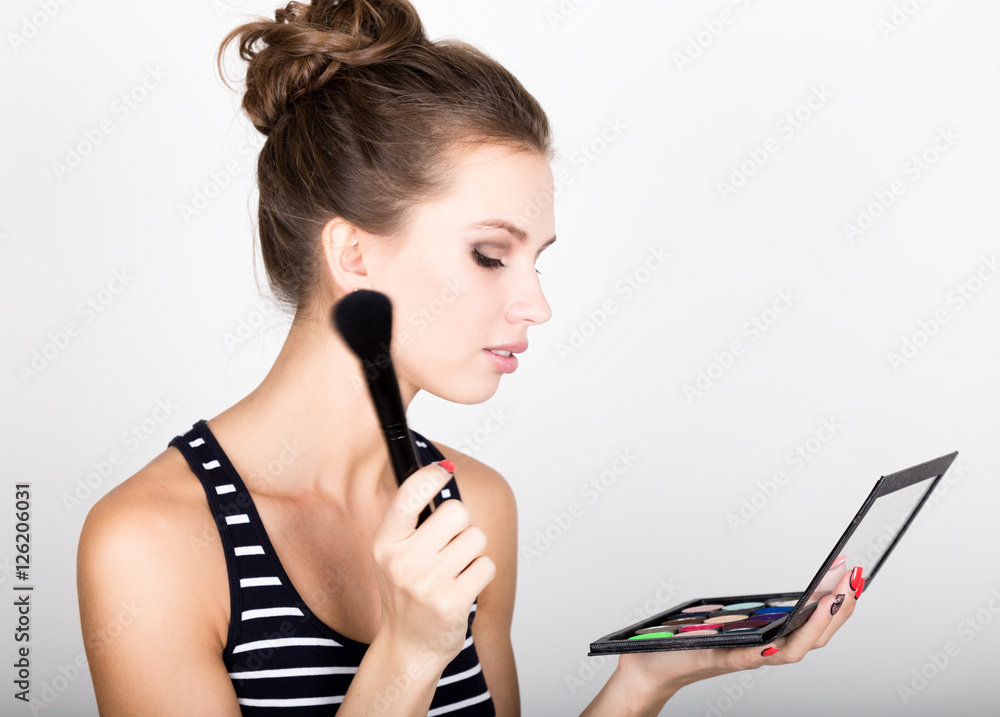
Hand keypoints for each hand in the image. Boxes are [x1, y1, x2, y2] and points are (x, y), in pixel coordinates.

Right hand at [370, 461, 495, 668]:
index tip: (443, 469)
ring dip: (472, 552)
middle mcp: (402, 562)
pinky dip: (480, 574)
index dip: (429, 477)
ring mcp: (427, 584)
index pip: (408, 496)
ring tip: (454, 571)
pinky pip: (486, 565)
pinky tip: (462, 587)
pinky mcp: (452, 602)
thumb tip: (441, 468)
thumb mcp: (394, 553)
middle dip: (461, 525)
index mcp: (385, 543)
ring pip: (476, 538)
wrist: (407, 647)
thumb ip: (412, 517)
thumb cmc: (406, 592)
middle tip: (449, 546)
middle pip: (456, 511)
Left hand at [613, 567, 862, 708]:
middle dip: (839, 609)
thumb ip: (749, 615)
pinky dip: (773, 650)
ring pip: (794, 649)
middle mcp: (762, 652)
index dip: (835, 602)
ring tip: (835, 600)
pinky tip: (786, 637)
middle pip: (814, 636)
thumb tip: (775, 596)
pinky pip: (754, 658)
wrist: (648, 668)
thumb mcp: (723, 621)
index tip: (850, 573)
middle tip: (855, 579)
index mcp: (764, 639)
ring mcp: (746, 658)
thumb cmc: (683, 642)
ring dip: (818, 626)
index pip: (810, 623)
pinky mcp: (721, 661)